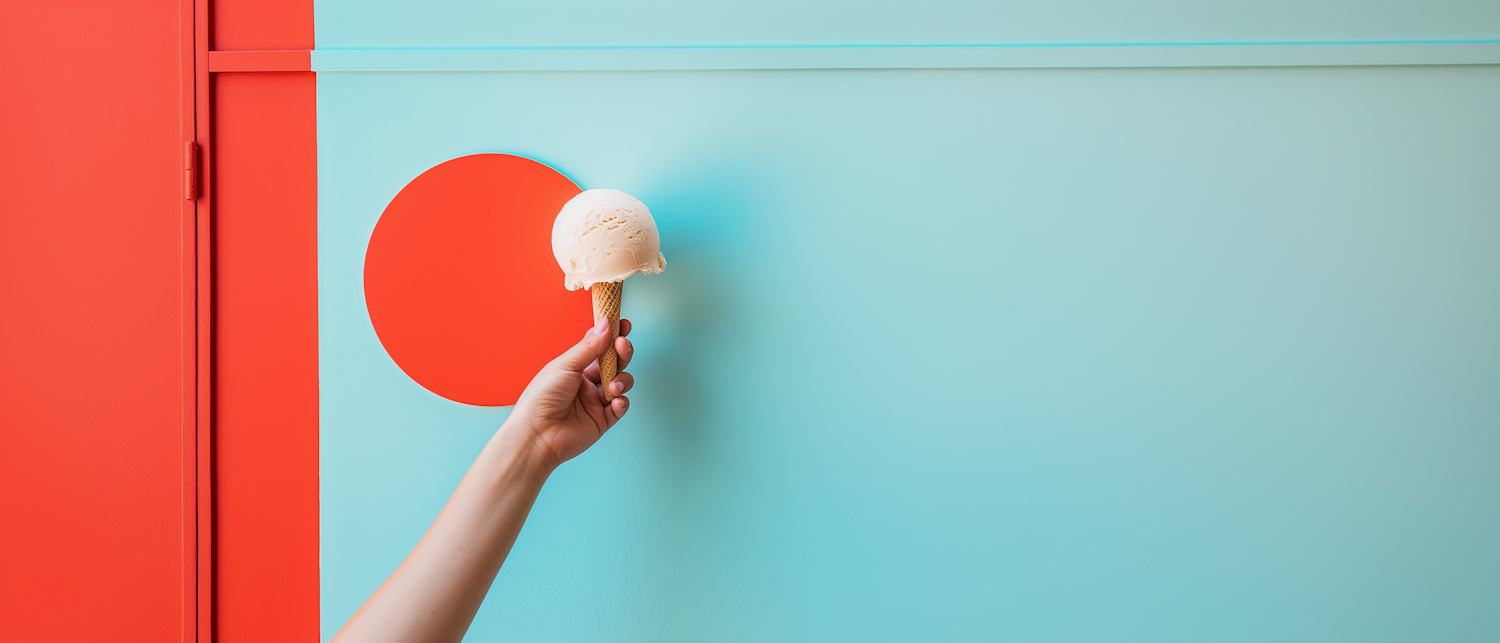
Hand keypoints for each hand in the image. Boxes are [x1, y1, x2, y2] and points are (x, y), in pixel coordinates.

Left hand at [510, 315, 635, 469]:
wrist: (537, 433)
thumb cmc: (542, 398)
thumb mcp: (566, 365)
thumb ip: (590, 346)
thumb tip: (607, 323)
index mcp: (575, 368)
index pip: (598, 347)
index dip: (612, 335)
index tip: (624, 324)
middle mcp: (586, 384)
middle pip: (614, 363)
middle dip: (622, 353)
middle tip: (622, 346)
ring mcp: (595, 402)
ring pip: (621, 383)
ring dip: (622, 380)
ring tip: (612, 386)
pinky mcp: (602, 421)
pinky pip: (621, 407)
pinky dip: (622, 402)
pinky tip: (615, 400)